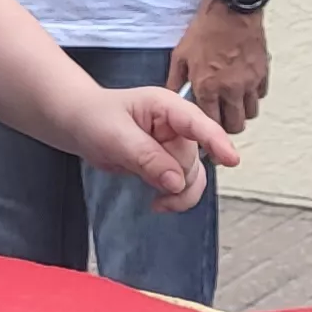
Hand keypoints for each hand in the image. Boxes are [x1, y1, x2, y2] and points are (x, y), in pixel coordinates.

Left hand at [68, 84, 239, 214]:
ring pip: (193, 176)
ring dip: (179, 193)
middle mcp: (178, 125)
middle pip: (193, 159)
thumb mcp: (116, 136)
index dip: (216, 141)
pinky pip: (185, 185)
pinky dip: (176, 198)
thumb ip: (147, 158)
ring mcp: (175, 145)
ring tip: (157, 202)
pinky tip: (158, 204)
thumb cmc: (95, 119)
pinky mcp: (169, 163)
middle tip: (142, 172)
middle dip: (174, 176)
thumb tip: (177, 182)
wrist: (80, 124)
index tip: (231, 160)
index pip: (198, 124)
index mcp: (167, 107)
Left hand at [170, 2, 270, 132]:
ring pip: (250, 113)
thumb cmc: (204, 30)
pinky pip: (260, 95)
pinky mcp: (263, 73)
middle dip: (226, 124)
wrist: (231, 10)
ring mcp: (249, 82)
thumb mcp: (180, 55)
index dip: (207, 128)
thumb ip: (176, 81)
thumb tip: (174, 98)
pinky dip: (252, 95)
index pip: (211, 124)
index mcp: (208, 87)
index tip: (204, 126)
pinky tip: (242, 84)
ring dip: (240, 110)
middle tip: (220, 115)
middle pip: (235, 126)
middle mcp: (231, 89)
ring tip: (231, 100)